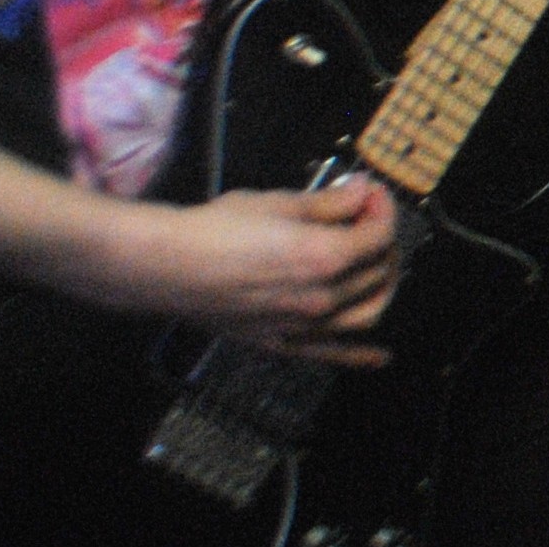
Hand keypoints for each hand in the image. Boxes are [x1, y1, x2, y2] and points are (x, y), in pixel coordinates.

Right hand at [80, 181, 402, 365]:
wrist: (167, 266)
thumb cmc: (216, 228)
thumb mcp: (277, 203)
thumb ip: (328, 203)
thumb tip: (363, 191)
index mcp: (325, 257)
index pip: (378, 233)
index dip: (381, 207)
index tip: (369, 192)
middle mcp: (322, 297)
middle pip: (376, 270)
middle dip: (381, 239)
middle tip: (367, 219)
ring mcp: (303, 325)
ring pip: (366, 311)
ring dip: (381, 287)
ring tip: (378, 266)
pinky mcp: (281, 342)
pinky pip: (330, 354)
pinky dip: (360, 356)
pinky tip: (380, 358)